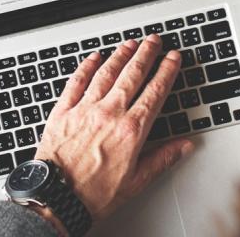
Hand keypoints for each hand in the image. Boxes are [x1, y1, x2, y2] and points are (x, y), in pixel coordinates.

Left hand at [35, 34, 194, 221]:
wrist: (56, 198)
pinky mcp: (63, 111)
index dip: (167, 70)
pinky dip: (87, 66)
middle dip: (146, 54)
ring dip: (120, 55)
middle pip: (133, 74)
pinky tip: (94, 57)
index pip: (155, 91)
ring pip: (106, 72)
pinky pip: (76, 81)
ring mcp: (85, 109)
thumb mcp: (137, 181)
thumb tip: (184, 146)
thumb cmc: (94, 194)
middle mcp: (109, 113)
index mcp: (131, 130)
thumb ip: (163, 158)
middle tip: (154, 40)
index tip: (173, 58)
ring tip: (130, 43)